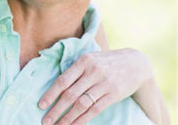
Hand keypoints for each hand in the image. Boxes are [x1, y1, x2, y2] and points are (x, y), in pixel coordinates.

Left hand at [39, 48, 153, 124]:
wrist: (137, 63)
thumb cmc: (106, 62)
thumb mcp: (90, 59)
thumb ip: (75, 70)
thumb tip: (55, 86)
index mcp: (83, 62)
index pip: (62, 81)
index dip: (50, 95)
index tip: (41, 105)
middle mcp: (93, 72)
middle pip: (70, 95)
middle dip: (56, 110)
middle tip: (45, 121)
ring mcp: (104, 84)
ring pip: (82, 104)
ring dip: (68, 117)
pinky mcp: (114, 94)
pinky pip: (95, 109)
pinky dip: (83, 119)